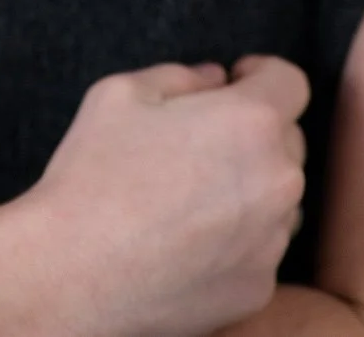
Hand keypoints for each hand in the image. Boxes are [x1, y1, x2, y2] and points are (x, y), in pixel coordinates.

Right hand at [21, 54, 307, 336]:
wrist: (73, 276)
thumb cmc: (92, 176)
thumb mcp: (121, 93)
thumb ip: (180, 75)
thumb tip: (215, 79)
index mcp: (250, 122)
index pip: (290, 82)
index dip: (263, 74)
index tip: (237, 82)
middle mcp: (276, 180)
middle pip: (288, 140)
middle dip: (253, 131)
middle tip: (199, 141)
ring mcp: (271, 240)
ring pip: (278, 197)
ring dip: (250, 187)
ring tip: (190, 195)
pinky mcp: (258, 288)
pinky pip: (260, 248)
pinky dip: (236, 238)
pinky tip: (187, 239)